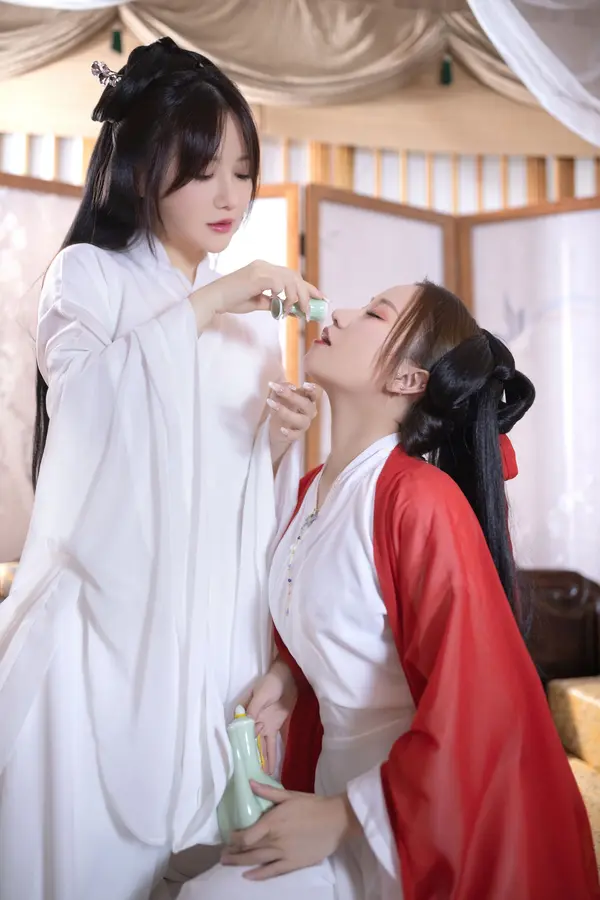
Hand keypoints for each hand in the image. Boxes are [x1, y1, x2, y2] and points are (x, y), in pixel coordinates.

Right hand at [190, 260, 322, 318]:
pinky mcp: (257, 275)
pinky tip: (281, 307)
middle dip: (307, 294)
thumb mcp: (258, 302)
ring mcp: (261, 268)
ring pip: (290, 279)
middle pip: (294, 276)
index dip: (308, 287)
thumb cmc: (232, 301)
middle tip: (311, 311)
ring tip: (295, 312)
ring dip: (296, 298)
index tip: (320, 298)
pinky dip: (284, 296)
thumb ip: (273, 303)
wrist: (213, 299)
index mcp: (265, 269)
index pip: (292, 275)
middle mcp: (265, 265)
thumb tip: (290, 309)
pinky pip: (279, 284)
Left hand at [221, 783, 360, 879]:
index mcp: (273, 821)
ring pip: (257, 860)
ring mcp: (284, 853)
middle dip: (233, 852)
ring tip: (228, 863)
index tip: (229, 836)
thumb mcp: (289, 795)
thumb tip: (249, 783)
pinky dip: (258, 875)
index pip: (247, 834)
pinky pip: (272, 871)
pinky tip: (247, 876)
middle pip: (248, 849)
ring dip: (240, 863)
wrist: (335, 820)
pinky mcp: (293, 863)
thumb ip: (268, 792)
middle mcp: (275, 839)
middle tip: (222, 854)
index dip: (235, 837)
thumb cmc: (312, 805)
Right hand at [246, 659, 296, 774]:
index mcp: (243, 712)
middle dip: (248, 758)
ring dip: (259, 761)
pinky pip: (271, 745)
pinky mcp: (273, 729)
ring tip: (259, 778)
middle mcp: (250, 722)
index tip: (237, 761)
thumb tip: (249, 728)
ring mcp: (262, 726)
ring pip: (259, 747)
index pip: (237, 731)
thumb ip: (254, 710)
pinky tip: (270, 770)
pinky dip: (271, 757)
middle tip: (248, 776)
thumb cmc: (271, 682)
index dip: (237, 745)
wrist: (288, 678)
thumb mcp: (261, 694)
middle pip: (247, 742)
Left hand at [268, 382, 317, 469]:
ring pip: (301, 420)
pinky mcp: (297, 435)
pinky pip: (295, 435)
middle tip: (278, 390)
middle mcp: (309, 411)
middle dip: (292, 396)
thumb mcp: (280, 395)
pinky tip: (281, 429)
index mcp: (308, 399)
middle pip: (307, 405)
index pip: (314, 394)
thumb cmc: (283, 406)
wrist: (278, 428)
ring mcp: (304, 424)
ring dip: (286, 412)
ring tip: (272, 404)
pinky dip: (289, 433)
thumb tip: (286, 386)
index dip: (311, 389)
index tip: (304, 384)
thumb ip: (282, 388)